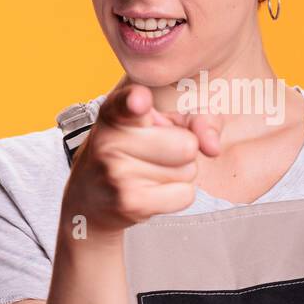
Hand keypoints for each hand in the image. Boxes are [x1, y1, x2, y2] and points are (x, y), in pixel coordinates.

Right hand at [64, 82, 222, 235]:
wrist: (90, 199)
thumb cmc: (133, 153)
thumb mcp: (157, 125)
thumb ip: (194, 122)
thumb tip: (213, 148)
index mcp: (115, 112)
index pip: (127, 103)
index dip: (135, 102)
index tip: (139, 102)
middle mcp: (110, 140)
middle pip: (186, 145)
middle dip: (183, 151)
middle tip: (155, 154)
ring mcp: (118, 172)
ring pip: (187, 171)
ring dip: (178, 175)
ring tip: (148, 174)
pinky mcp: (130, 202)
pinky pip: (184, 195)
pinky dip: (177, 195)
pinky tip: (151, 192)